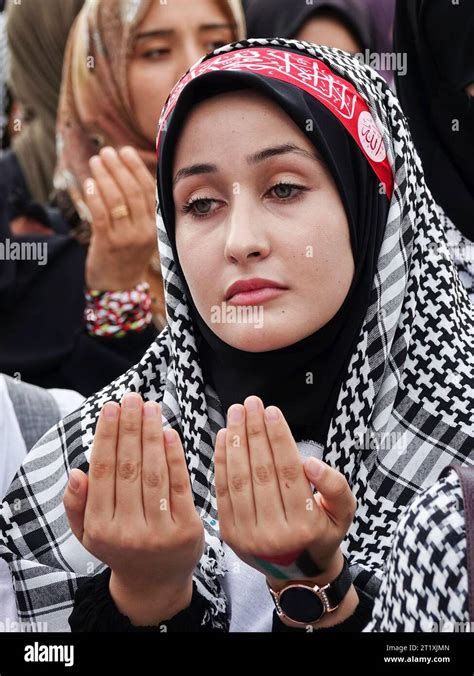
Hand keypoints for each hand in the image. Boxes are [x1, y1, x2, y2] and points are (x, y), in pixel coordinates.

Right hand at [63, 393, 203, 624]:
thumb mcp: (88, 533)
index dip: (107, 436)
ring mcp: (159, 532)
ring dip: (152, 435)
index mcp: (100, 528)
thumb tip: (76, 472)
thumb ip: (77, 505)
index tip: (111, 408)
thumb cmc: (120, 547)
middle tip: (133, 398)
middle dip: (130, 428)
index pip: (102, 472)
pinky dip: (174, 456)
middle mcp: (127, 531)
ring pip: (154, 473)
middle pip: (128, 468)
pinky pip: (179, 485)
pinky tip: (170, 432)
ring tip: (151, 407)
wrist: (156, 582)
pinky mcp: (187, 529)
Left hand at [84, 146, 156, 290]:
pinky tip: (88, 183)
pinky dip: (94, 196)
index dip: (136, 168)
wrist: (118, 286)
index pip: (148, 190)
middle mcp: (144, 232)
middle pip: (132, 192)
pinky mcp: (108, 244)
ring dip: (104, 177)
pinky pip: (101, 215)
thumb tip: (130, 171)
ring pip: (116, 200)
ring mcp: (127, 239)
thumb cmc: (127, 253)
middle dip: (118, 168)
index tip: (124, 151)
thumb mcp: (142, 231)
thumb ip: (140, 207)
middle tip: (106, 152)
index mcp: (156, 226)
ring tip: (95, 162)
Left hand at [214, 396, 356, 621]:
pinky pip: (224, 491)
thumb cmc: (321, 532)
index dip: (278, 437)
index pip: (289, 471)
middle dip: (254, 432)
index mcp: (305, 525)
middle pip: (262, 471)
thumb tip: (311, 464)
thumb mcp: (342, 513)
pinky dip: (222, 461)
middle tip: (251, 403)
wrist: (297, 573)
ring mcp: (248, 536)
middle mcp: (275, 533)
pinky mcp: (229, 533)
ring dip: (236, 441)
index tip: (271, 410)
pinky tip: (224, 437)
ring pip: (240, 479)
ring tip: (236, 413)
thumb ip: (335, 486)